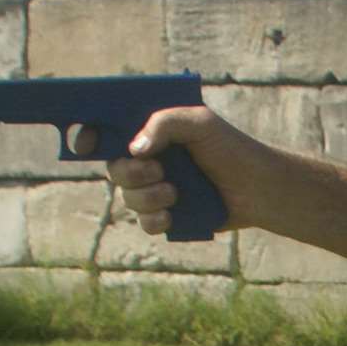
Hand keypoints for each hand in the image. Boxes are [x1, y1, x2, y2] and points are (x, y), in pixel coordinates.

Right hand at [81, 106, 260, 234]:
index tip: (86, 143)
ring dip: (147, 195)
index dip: (89, 136)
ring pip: (127, 196)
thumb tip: (132, 148)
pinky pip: (144, 222)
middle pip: (113, 167)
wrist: (259, 188)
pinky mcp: (168, 215)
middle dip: (129, 172)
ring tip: (175, 191)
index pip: (108, 131)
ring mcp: (156, 188)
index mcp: (152, 132)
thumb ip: (165, 123)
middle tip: (156, 169)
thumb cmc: (231, 149)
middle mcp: (149, 159)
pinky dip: (154, 219)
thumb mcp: (199, 123)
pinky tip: (172, 213)